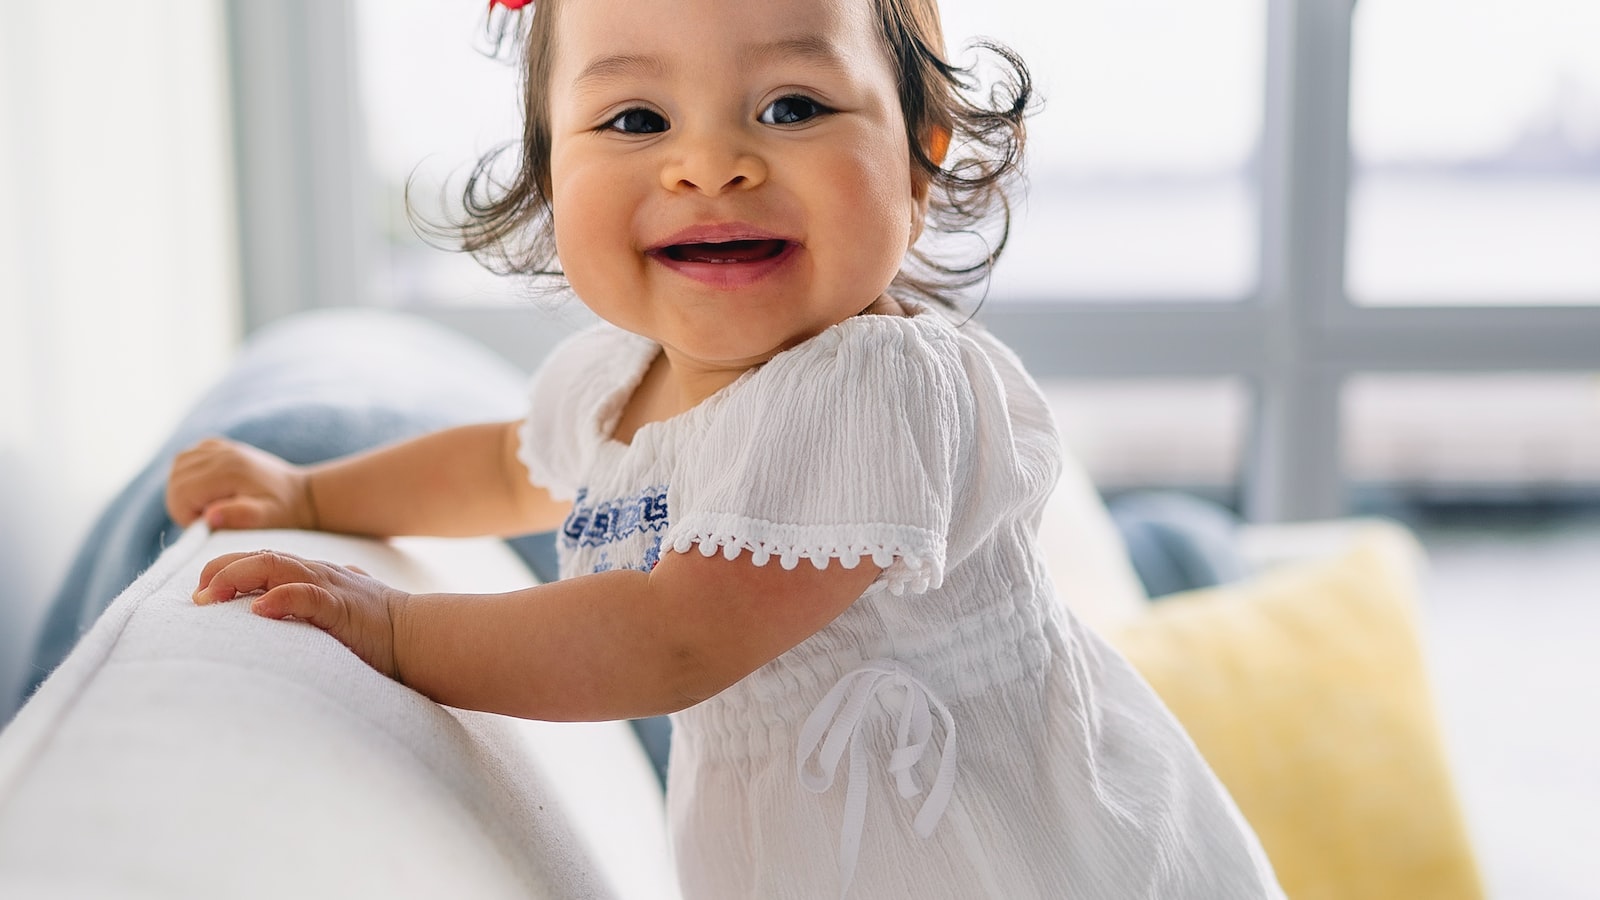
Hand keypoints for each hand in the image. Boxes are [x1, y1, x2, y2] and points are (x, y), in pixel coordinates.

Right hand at [167, 438, 317, 530]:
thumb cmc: (283, 510)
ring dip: (185, 491)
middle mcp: (221, 453)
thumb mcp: (267, 518)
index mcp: (229, 470)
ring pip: (176, 469)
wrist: (300, 493)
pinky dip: (188, 475)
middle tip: (211, 518)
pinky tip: (209, 488)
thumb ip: (240, 516)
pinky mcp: (217, 445)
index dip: (187, 517)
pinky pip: (186, 458)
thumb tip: (210, 517)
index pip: (181, 495)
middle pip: (175, 482)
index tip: (209, 525)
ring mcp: (218, 446)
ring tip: (211, 504)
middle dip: (185, 506)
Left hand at [194, 550, 407, 679]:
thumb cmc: (377, 632)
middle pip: (262, 556)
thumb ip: (307, 611)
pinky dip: (281, 598)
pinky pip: (306, 596)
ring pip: (277, 566)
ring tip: (210, 596)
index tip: (201, 592)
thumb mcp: (334, 615)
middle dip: (223, 570)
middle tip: (196, 596)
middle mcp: (317, 574)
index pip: (263, 559)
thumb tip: (271, 620)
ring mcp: (330, 587)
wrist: (420, 635)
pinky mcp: (342, 608)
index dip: (228, 569)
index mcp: (314, 575)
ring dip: (239, 577)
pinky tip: (259, 609)